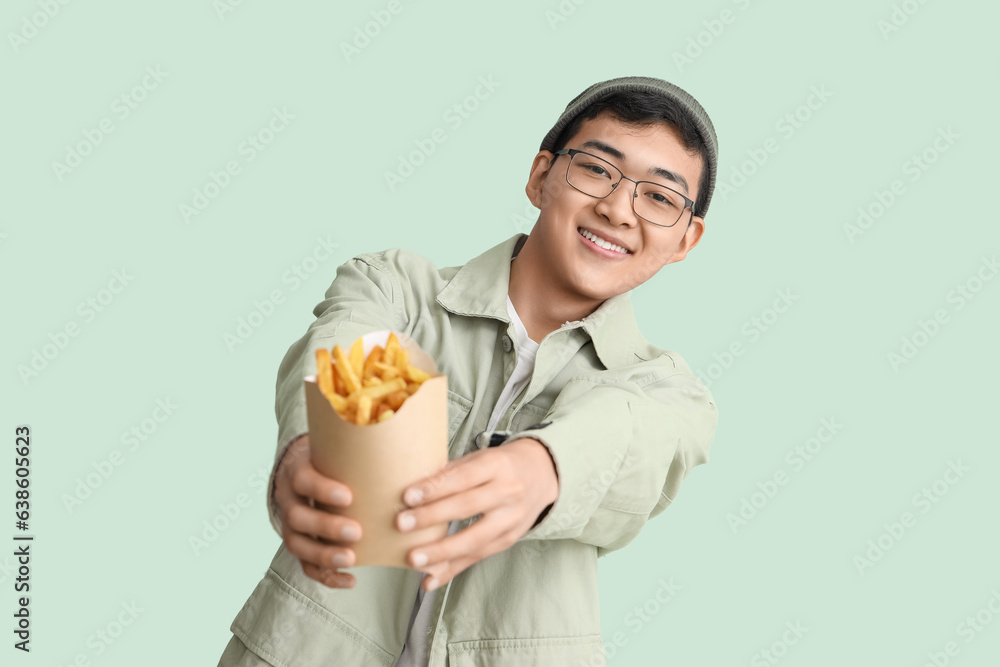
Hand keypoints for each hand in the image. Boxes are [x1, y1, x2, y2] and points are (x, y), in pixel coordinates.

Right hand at [274, 434, 361, 588]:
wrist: (305, 467)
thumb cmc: (333, 456)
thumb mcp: (338, 444)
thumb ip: (361, 442)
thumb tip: (406, 422)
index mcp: (298, 469)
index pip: (304, 478)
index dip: (323, 489)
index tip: (349, 495)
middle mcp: (288, 497)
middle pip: (298, 516)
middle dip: (326, 526)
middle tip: (357, 532)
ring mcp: (291, 524)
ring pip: (298, 544)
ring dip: (324, 553)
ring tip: (352, 559)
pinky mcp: (299, 543)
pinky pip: (305, 565)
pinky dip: (326, 575)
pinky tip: (350, 580)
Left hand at [394, 437, 557, 590]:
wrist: (542, 475)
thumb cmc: (502, 465)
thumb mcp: (480, 458)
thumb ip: (450, 472)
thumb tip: (413, 488)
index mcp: (497, 466)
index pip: (463, 477)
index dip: (435, 488)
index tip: (408, 496)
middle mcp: (508, 492)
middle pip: (467, 507)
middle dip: (432, 517)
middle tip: (402, 524)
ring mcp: (511, 519)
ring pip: (474, 539)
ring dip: (441, 551)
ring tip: (413, 558)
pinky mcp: (508, 540)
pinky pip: (477, 557)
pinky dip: (452, 570)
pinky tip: (431, 579)